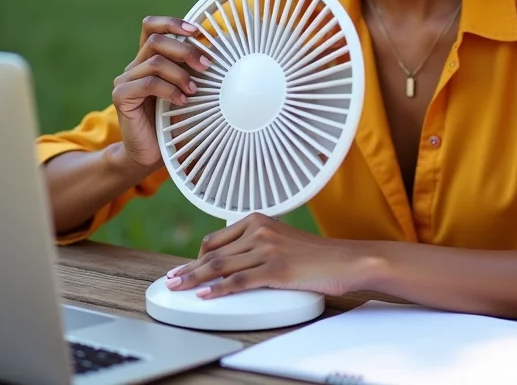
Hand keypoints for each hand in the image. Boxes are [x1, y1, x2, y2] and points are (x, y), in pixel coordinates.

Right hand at [111, 15, 211, 169]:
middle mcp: (135, 65)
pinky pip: (147, 83)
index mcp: (149, 58)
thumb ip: (196, 70)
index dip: (173, 23)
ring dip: (180, 73)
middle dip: (186, 50)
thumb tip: (220, 51)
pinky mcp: (121, 96)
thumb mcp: (189, 89)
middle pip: (157, 40)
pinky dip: (169, 89)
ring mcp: (126, 80)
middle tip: (206, 65)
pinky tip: (181, 101)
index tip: (196, 31)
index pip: (152, 26)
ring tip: (193, 91)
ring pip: (155, 61)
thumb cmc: (175, 119)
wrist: (152, 151)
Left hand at [165, 214, 377, 298]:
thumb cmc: (316, 254)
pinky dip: (217, 289)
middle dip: (188, 268)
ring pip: (220, 267)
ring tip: (178, 288)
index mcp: (259, 220)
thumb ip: (257, 244)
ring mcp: (267, 249)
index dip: (197, 256)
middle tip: (170, 280)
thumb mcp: (282, 240)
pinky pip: (238, 281)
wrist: (345, 259)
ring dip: (194, 279)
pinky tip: (204, 295)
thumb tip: (232, 261)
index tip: (184, 267)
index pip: (217, 238)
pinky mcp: (275, 269)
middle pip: (214, 253)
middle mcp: (260, 230)